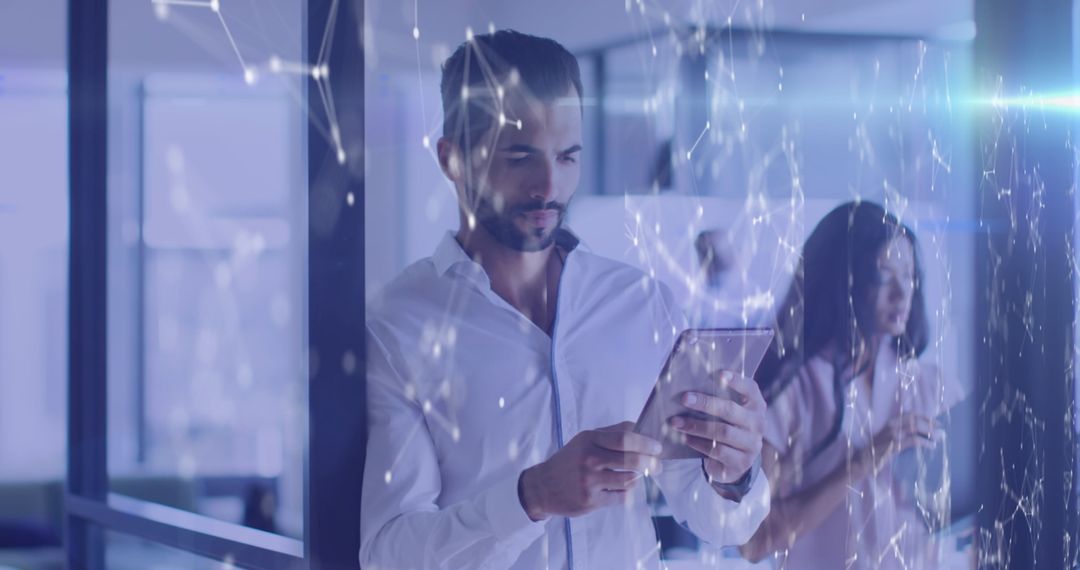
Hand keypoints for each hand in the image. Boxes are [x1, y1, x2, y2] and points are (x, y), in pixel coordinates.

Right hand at [518, 421, 662, 520]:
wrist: (543, 486)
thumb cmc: (570, 460)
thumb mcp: (585, 440)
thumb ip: (611, 433)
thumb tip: (639, 428)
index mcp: (589, 440)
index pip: (624, 438)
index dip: (645, 443)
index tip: (657, 447)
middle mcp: (589, 459)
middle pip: (630, 460)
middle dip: (651, 462)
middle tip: (659, 464)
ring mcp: (589, 481)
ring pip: (628, 479)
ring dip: (638, 477)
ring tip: (638, 475)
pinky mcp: (591, 501)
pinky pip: (621, 497)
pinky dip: (626, 492)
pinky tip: (623, 487)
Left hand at [669, 372, 765, 483]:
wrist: (736, 462)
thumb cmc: (728, 428)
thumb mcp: (729, 414)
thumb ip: (719, 400)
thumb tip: (691, 388)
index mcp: (757, 406)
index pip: (751, 389)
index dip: (737, 381)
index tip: (719, 374)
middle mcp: (758, 424)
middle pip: (731, 410)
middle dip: (705, 403)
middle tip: (684, 398)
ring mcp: (752, 444)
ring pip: (722, 431)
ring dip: (696, 426)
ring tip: (677, 422)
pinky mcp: (742, 462)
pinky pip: (718, 450)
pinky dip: (699, 443)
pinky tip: (686, 438)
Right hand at [854, 413, 938, 474]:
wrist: (862, 461)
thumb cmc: (876, 452)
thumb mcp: (887, 439)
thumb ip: (900, 434)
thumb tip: (920, 435)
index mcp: (890, 422)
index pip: (911, 414)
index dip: (925, 417)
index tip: (937, 423)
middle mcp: (891, 425)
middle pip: (915, 419)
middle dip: (930, 423)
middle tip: (941, 430)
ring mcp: (892, 434)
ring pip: (915, 427)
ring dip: (930, 432)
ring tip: (939, 438)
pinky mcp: (894, 445)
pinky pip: (913, 440)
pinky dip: (925, 442)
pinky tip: (931, 446)